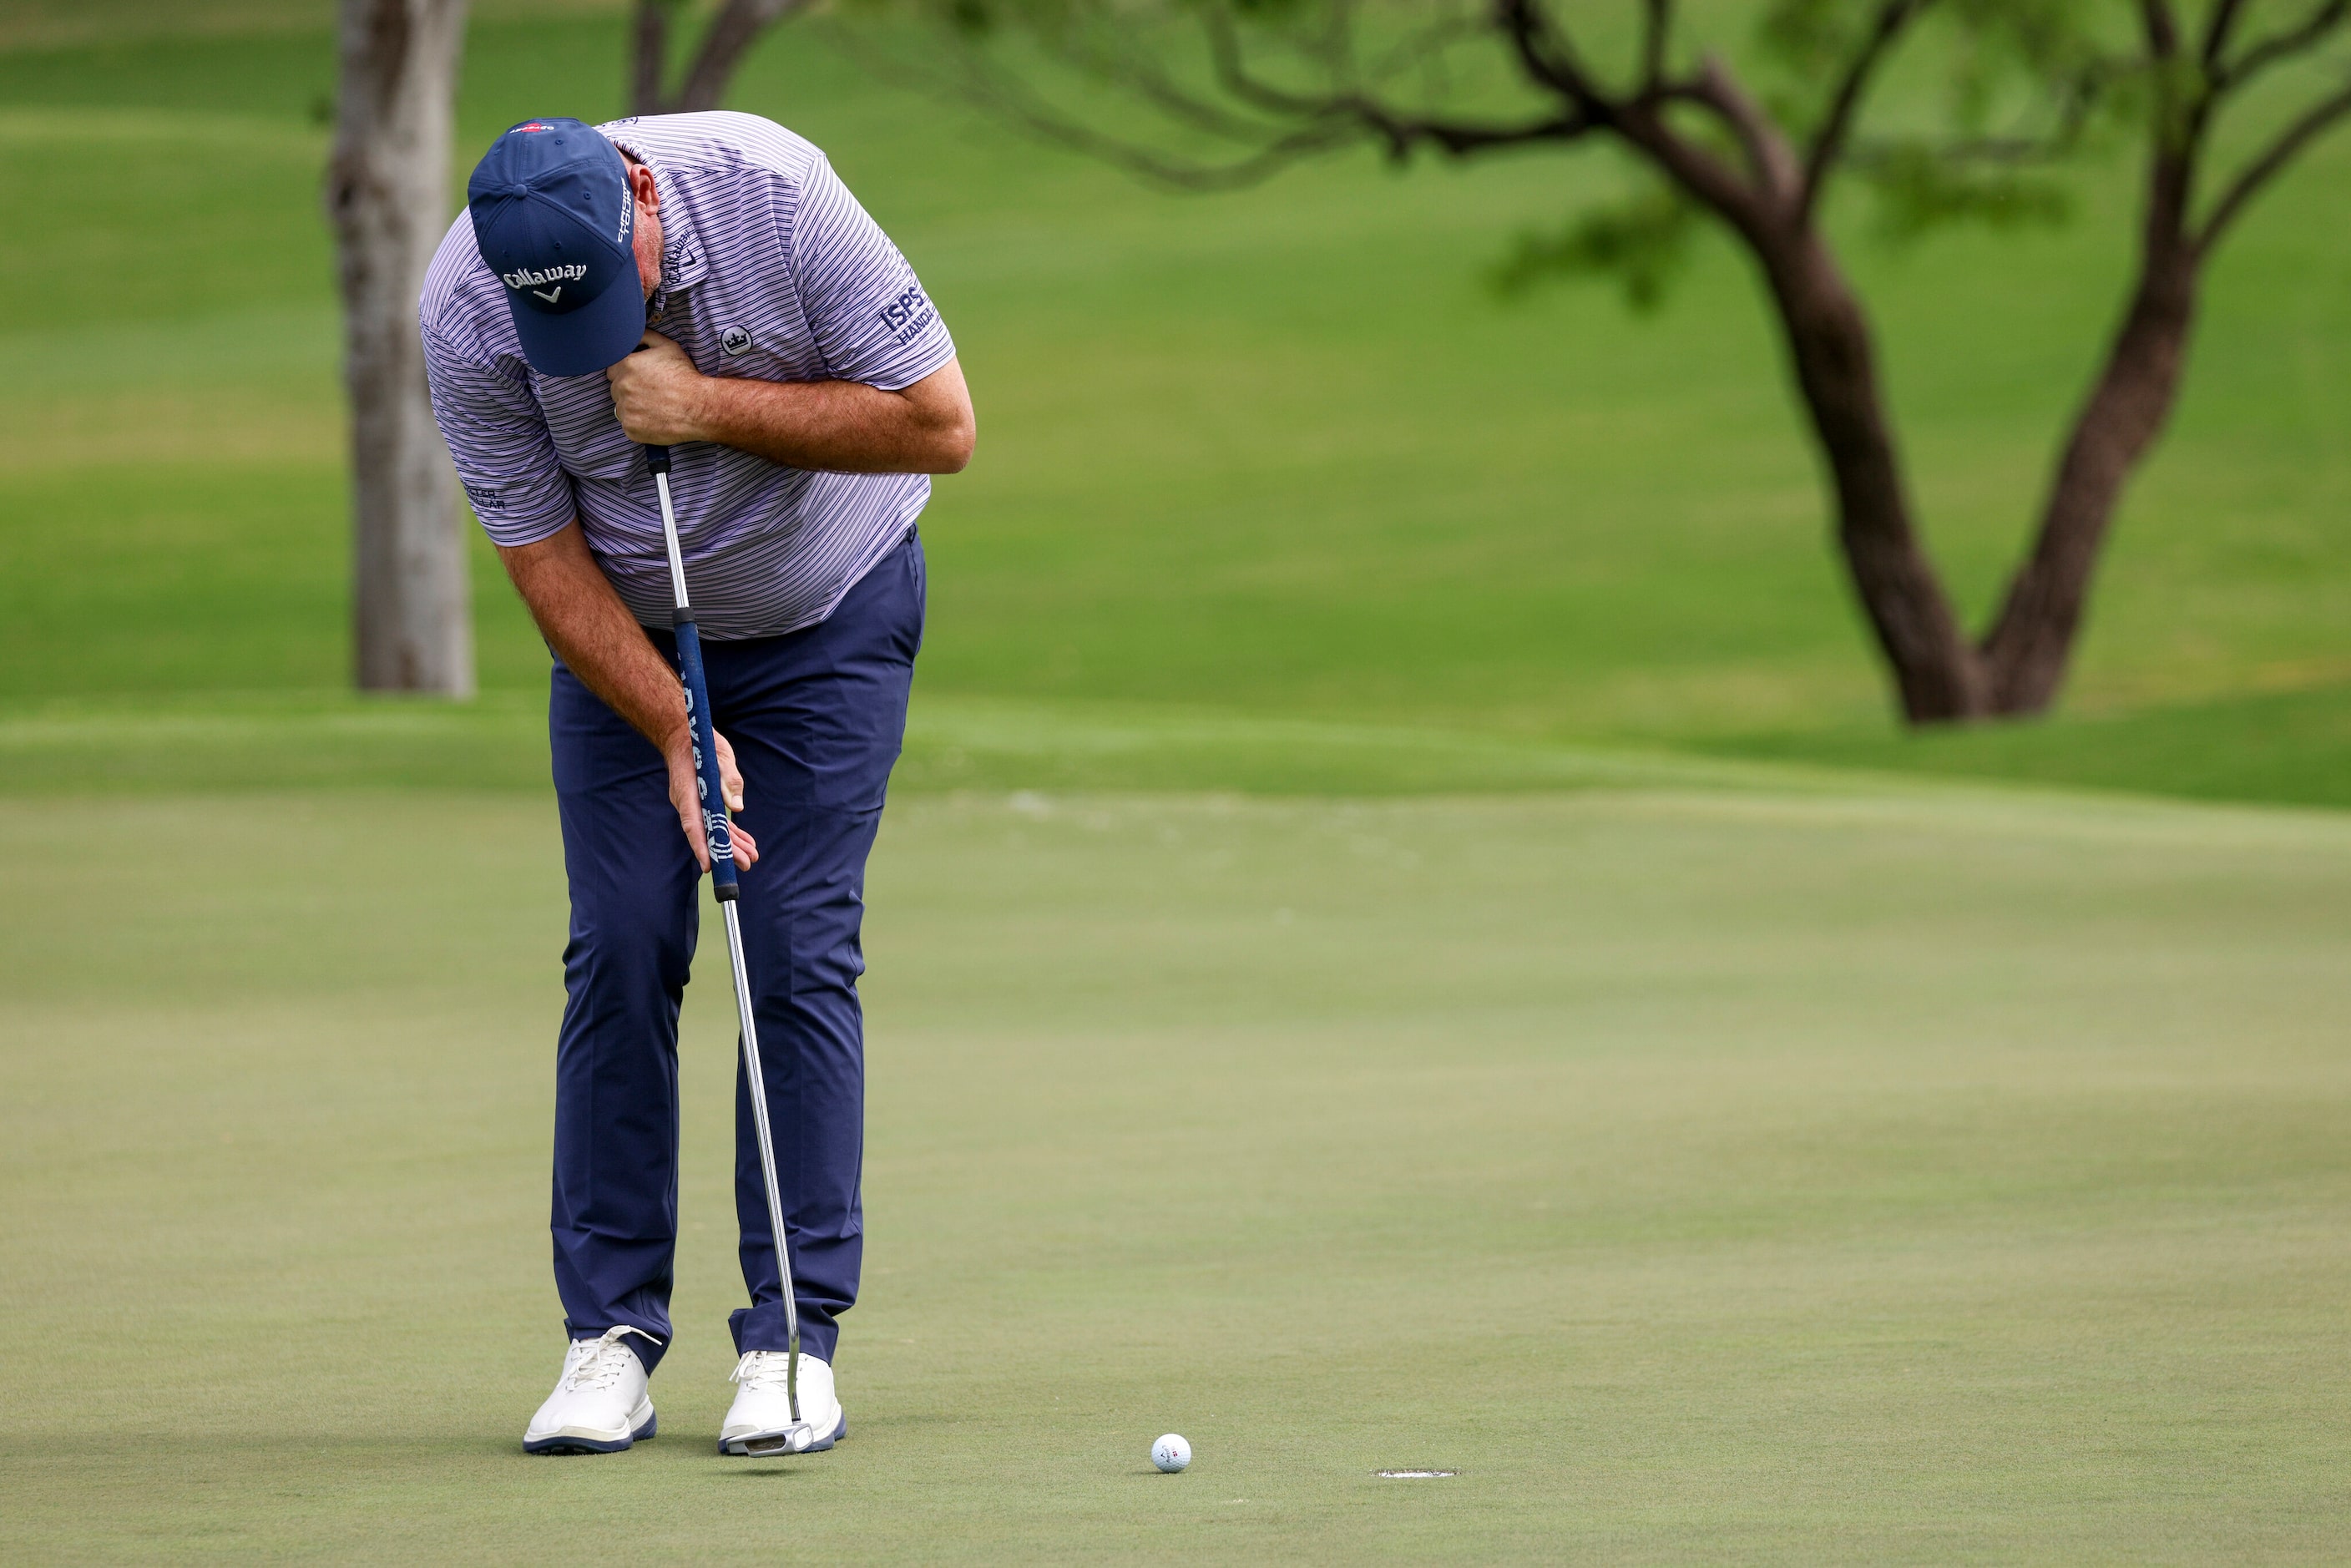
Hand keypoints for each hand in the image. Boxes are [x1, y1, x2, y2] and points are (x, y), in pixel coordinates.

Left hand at [608, 330, 710, 445]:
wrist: (699, 406)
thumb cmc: (685, 376)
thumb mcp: (668, 347)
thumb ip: (645, 336)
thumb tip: (631, 333)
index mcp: (627, 364)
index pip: (612, 369)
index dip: (625, 373)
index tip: (639, 378)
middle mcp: (622, 386)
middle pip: (615, 389)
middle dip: (628, 390)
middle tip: (649, 392)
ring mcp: (625, 409)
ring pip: (621, 408)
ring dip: (632, 407)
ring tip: (654, 406)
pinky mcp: (631, 428)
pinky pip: (628, 425)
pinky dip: (639, 423)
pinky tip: (654, 419)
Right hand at [665, 725, 760, 872]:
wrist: (684, 737)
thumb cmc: (701, 744)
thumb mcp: (720, 756)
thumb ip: (729, 780)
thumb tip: (737, 806)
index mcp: (687, 792)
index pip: (693, 824)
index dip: (701, 845)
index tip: (710, 865)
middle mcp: (687, 803)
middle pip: (706, 832)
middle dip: (725, 850)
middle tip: (746, 864)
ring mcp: (693, 804)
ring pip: (712, 829)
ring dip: (731, 844)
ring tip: (751, 857)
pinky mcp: (702, 803)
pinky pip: (715, 821)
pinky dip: (730, 832)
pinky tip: (746, 843)